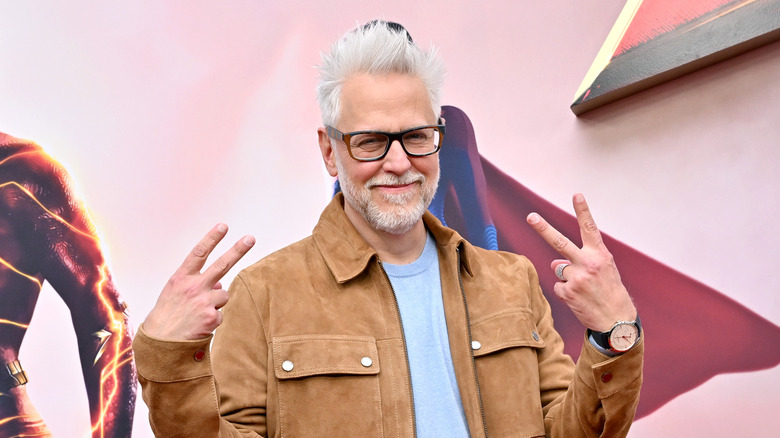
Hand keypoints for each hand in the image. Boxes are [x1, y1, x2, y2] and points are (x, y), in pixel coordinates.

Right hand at [142, 224, 254, 340]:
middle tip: (250, 238)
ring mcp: (204, 302)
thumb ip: (196, 283)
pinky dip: (213, 319)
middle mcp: (193, 287)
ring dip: (216, 303)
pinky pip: (220, 314)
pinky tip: (199, 324)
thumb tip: (220, 284)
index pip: (198, 253)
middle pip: (221, 265)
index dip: (211, 238)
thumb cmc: (168, 314)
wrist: (161, 343)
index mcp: (181, 278)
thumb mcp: (175, 292)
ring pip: (223, 295)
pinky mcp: (212, 318)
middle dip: (238, 250)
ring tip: (198, 313)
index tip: (223, 226)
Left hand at [526, 193, 635, 331]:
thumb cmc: (610, 291)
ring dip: (567, 276)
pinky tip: (579, 298)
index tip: (576, 194)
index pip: (589, 228)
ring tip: (583, 287)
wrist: (617, 320)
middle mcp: (588, 263)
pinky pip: (558, 286)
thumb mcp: (603, 270)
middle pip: (560, 242)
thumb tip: (554, 261)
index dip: (582, 211)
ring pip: (558, 268)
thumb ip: (580, 260)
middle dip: (543, 228)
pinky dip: (565, 291)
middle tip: (530, 216)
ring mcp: (577, 278)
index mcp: (600, 255)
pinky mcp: (568, 292)